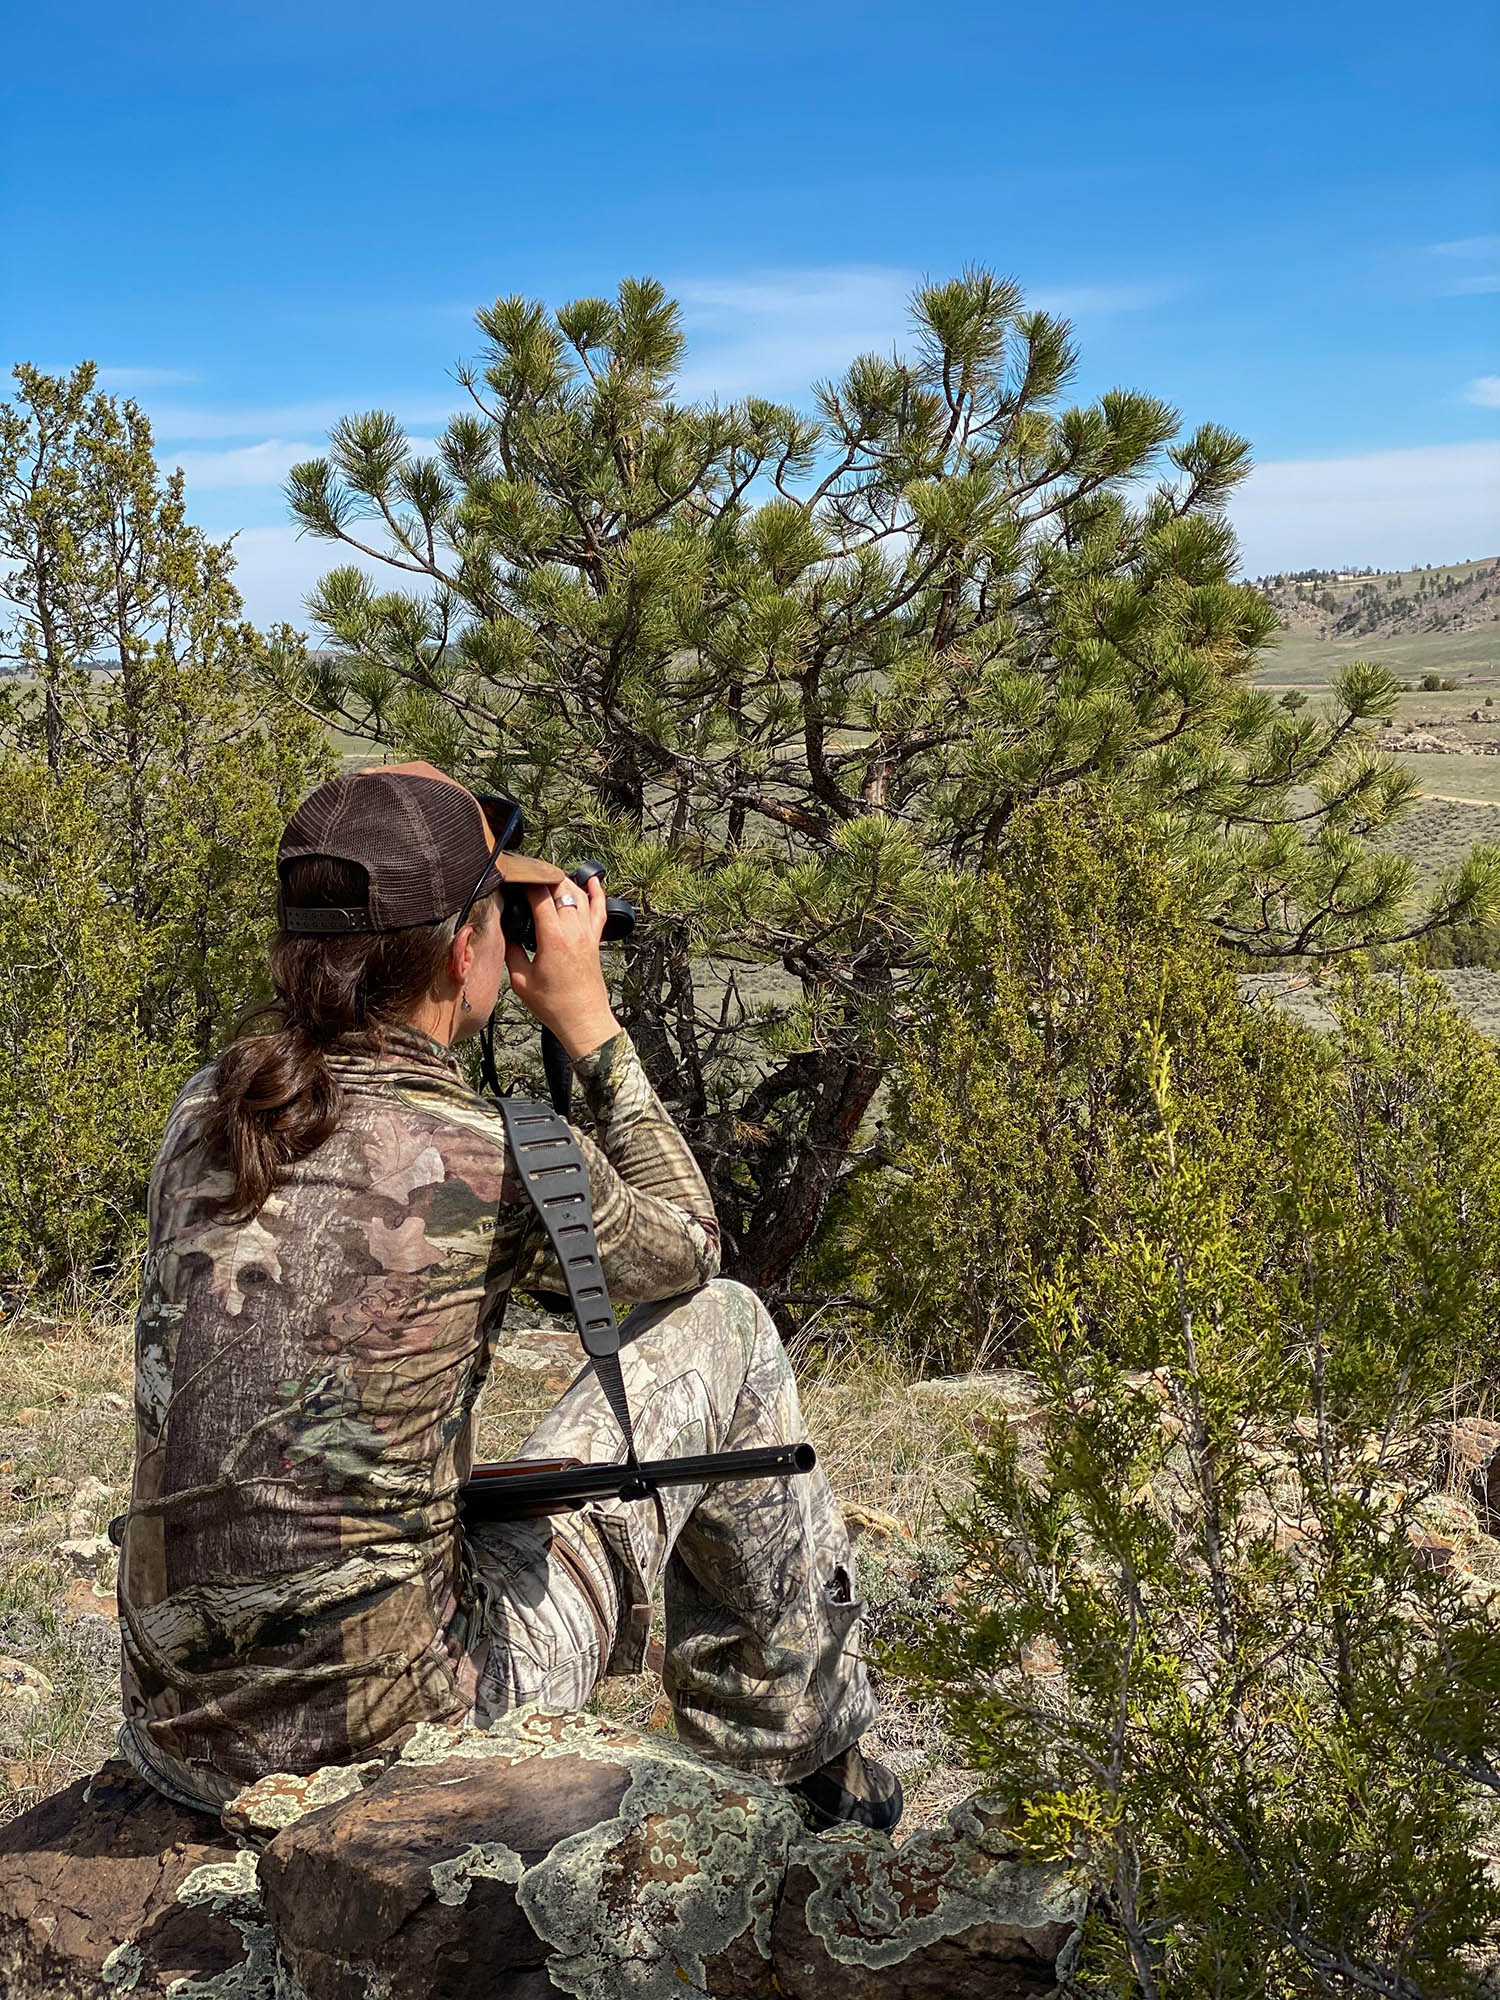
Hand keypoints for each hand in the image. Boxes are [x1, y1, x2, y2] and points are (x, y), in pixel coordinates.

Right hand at [503, 875, 621, 1059]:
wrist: (583, 1019)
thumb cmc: (553, 1005)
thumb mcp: (520, 980)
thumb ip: (511, 951)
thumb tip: (505, 932)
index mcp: (553, 938)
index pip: (540, 896)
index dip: (525, 883)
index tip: (514, 878)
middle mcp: (574, 930)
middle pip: (561, 887)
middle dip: (543, 876)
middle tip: (527, 875)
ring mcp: (588, 933)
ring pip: (579, 894)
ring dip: (564, 880)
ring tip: (548, 876)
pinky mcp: (596, 940)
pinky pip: (600, 909)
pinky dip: (596, 892)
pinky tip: (592, 880)